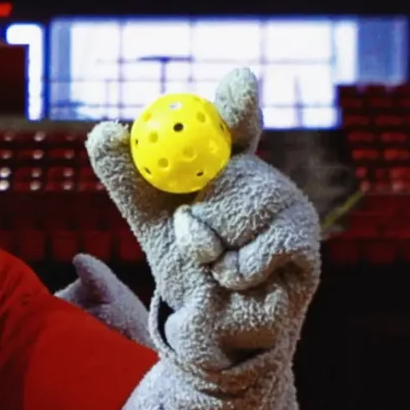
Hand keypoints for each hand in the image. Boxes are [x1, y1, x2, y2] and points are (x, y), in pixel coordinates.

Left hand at [85, 69, 320, 374]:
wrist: (209, 328)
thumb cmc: (186, 268)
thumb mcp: (150, 220)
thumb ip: (126, 177)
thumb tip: (102, 131)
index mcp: (232, 164)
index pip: (236, 124)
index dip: (239, 103)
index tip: (240, 81)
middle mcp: (266, 179)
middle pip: (235, 171)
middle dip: (200, 213)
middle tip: (194, 238)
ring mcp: (291, 209)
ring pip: (244, 210)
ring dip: (211, 248)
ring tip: (216, 265)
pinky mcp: (306, 246)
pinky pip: (260, 250)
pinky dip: (235, 272)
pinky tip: (240, 281)